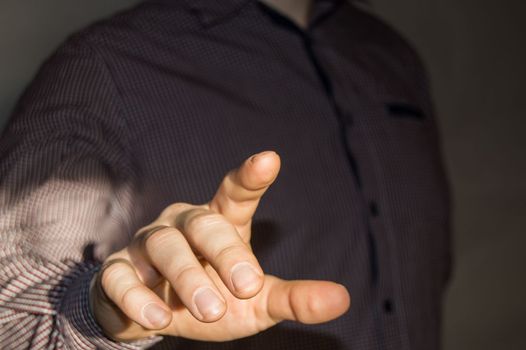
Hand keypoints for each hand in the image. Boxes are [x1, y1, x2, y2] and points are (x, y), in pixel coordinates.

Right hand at [90, 151, 350, 341]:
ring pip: (164, 247)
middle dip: (226, 253)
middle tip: (248, 287)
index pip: (235, 193)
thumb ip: (292, 297)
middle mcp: (184, 225)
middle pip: (204, 224)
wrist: (154, 316)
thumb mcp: (255, 301)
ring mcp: (148, 245)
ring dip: (187, 278)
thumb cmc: (213, 296)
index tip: (269, 159)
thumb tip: (342, 299)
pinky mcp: (118, 271)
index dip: (249, 176)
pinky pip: (122, 277)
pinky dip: (138, 297)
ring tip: (211, 311)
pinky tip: (157, 320)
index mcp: (220, 224)